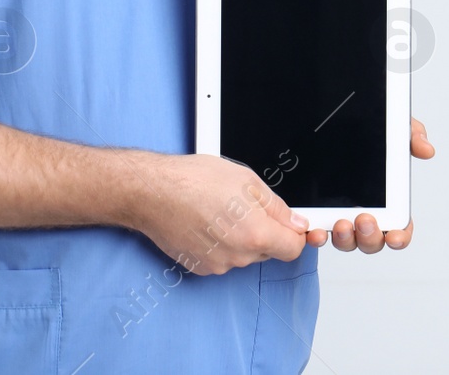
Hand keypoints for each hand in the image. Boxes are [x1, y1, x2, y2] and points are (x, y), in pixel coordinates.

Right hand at [124, 153, 308, 275]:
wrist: (152, 193)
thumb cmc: (193, 180)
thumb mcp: (246, 180)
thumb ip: (276, 207)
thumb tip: (296, 222)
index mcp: (255, 234)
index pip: (293, 249)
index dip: (294, 233)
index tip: (288, 224)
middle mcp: (238, 256)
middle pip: (268, 251)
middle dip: (264, 232)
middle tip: (243, 206)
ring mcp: (218, 265)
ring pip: (243, 254)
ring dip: (240, 237)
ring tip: (219, 211)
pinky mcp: (200, 268)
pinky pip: (222, 258)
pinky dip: (220, 244)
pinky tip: (205, 223)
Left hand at [307, 116, 433, 252]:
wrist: (326, 124)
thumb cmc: (363, 133)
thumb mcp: (391, 130)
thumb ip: (412, 136)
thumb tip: (426, 149)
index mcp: (387, 202)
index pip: (399, 228)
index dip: (399, 237)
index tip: (395, 236)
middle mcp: (363, 215)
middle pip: (371, 241)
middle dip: (369, 237)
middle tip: (364, 220)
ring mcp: (339, 216)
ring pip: (346, 241)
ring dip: (345, 239)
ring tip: (342, 223)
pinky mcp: (317, 213)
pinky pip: (317, 233)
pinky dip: (316, 236)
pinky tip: (315, 229)